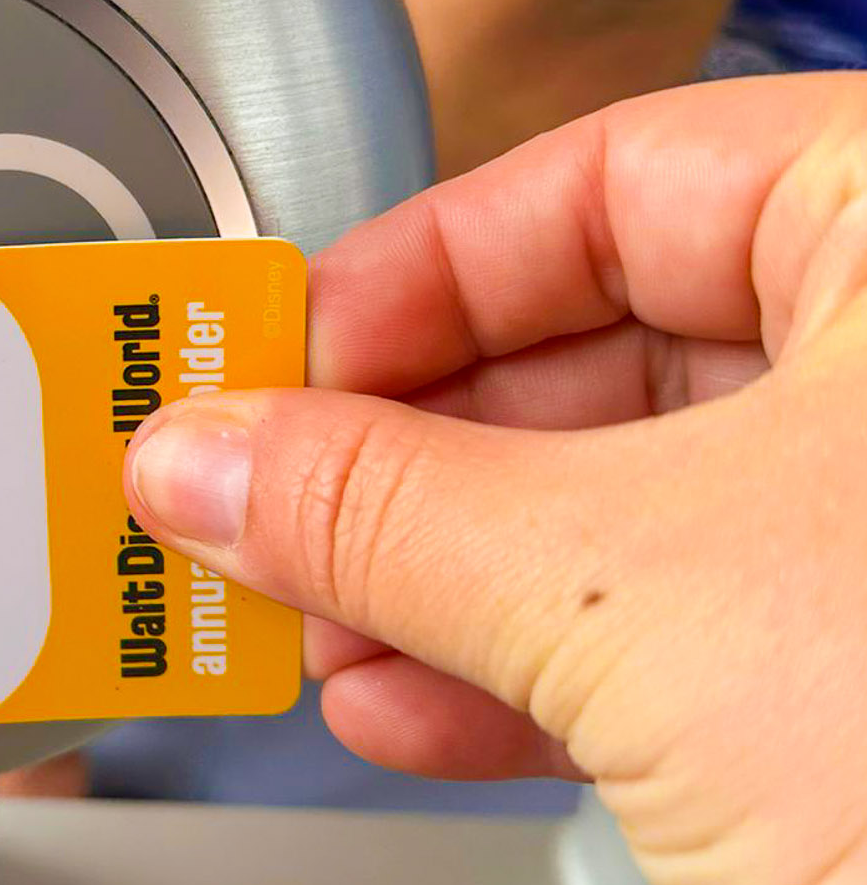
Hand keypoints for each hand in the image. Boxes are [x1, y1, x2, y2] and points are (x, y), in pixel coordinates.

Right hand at [123, 74, 866, 884]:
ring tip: (312, 620)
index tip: (280, 357)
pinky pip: (673, 633)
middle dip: (406, 453)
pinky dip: (525, 673)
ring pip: (626, 505)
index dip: (416, 272)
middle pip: (601, 349)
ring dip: (438, 576)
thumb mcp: (630, 596)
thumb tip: (211, 454)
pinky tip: (413, 705)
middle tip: (262, 497)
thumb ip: (379, 501)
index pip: (614, 179)